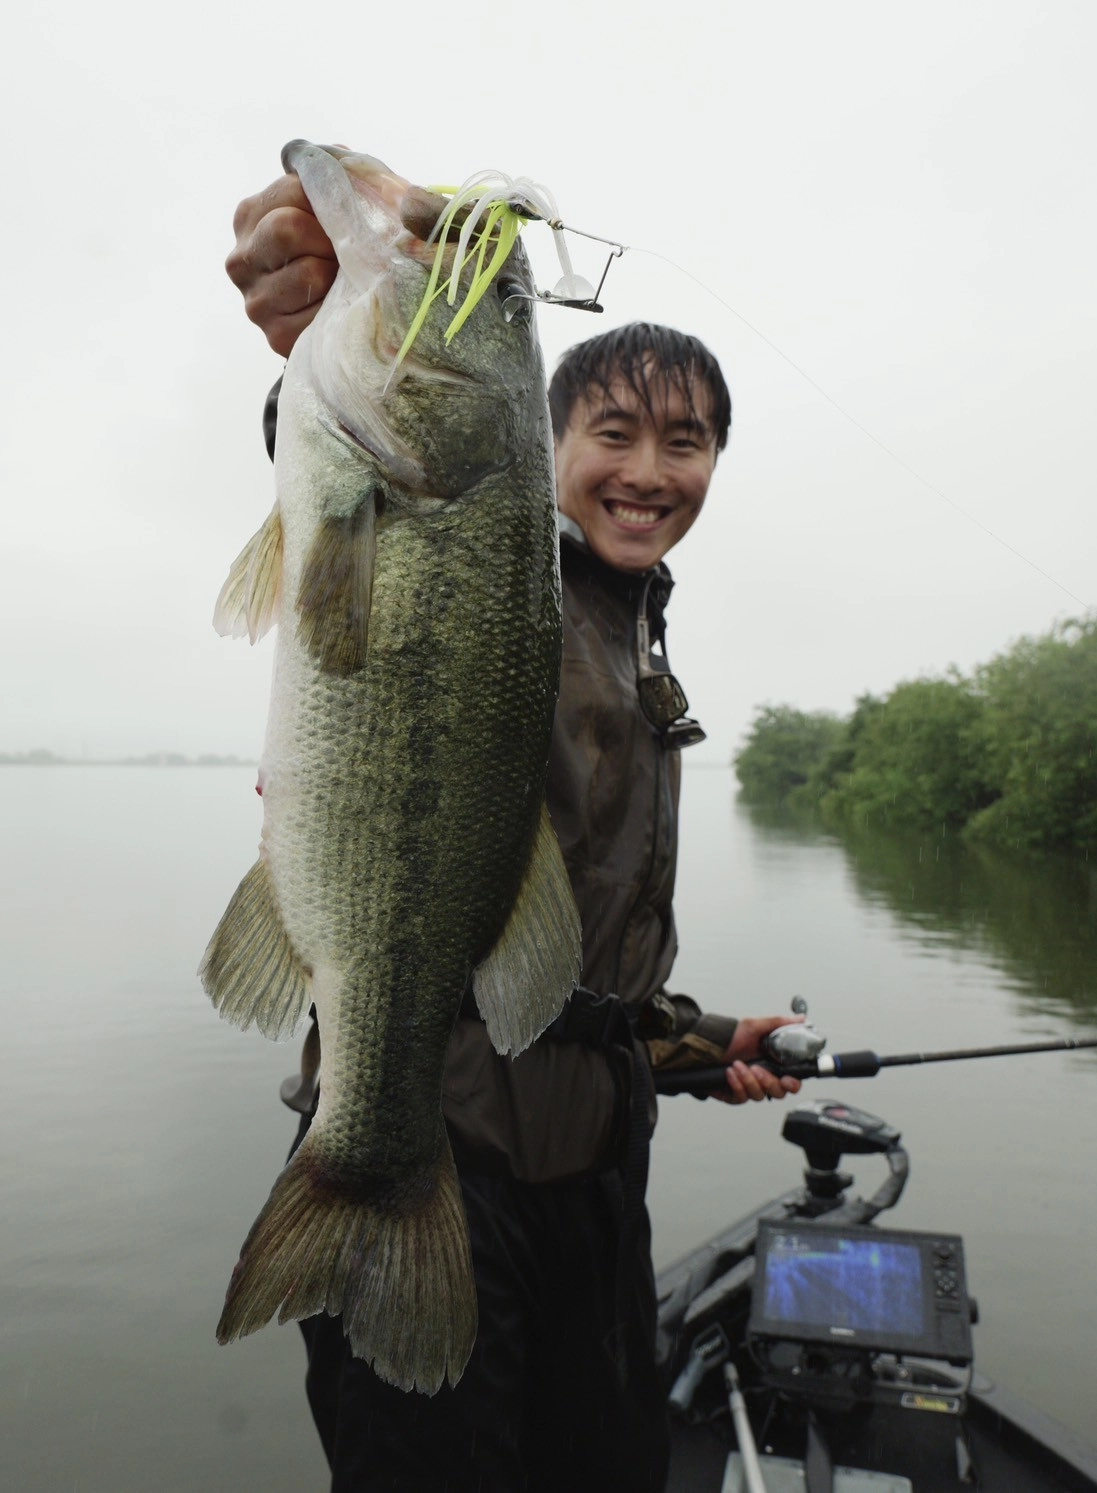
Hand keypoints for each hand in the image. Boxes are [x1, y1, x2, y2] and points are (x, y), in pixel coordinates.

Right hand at [226, 174, 337, 355]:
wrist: (348, 314)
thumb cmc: (345, 246)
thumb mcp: (338, 202)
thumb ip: (338, 172)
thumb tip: (339, 153)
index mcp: (249, 215)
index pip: (293, 190)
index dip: (329, 202)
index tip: (341, 218)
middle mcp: (240, 258)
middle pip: (287, 228)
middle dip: (329, 238)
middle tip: (342, 253)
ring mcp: (254, 301)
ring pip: (309, 272)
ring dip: (338, 275)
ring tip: (341, 281)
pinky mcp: (275, 337)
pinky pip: (319, 314)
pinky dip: (338, 309)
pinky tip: (336, 309)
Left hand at [716, 1015, 803, 1105]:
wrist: (706, 1045)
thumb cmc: (730, 1037)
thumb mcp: (754, 1026)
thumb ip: (779, 1024)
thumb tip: (801, 1019)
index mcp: (773, 1063)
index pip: (791, 1080)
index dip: (792, 1083)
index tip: (787, 1079)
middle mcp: (763, 1077)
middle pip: (778, 1092)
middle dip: (769, 1082)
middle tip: (758, 1069)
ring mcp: (749, 1086)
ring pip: (759, 1095)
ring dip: (748, 1080)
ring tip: (738, 1065)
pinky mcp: (735, 1094)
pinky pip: (741, 1098)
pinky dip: (736, 1084)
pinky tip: (730, 1072)